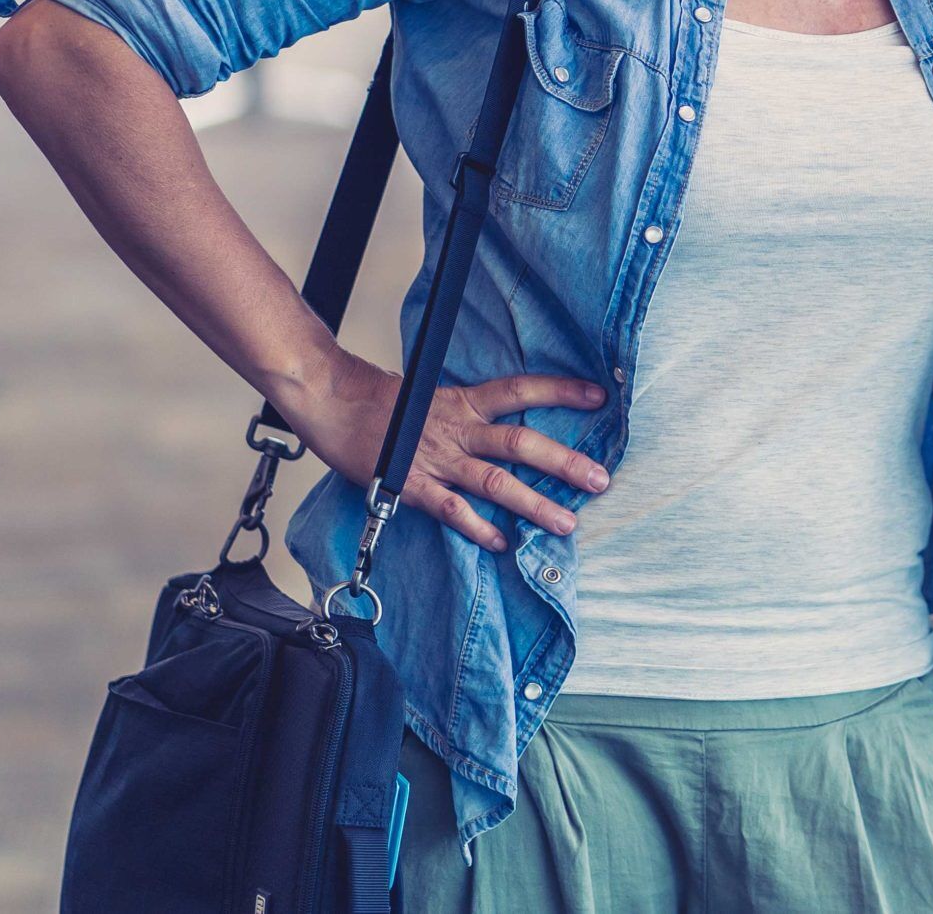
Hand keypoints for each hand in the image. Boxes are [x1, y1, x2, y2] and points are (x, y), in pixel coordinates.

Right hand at [292, 350, 611, 552]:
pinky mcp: (412, 485)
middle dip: (563, 462)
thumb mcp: (432, 394)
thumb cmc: (379, 400)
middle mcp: (457, 428)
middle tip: (600, 479)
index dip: (560, 392)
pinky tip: (502, 543)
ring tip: (566, 522)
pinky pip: (452, 509)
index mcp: (464, 401)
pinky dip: (478, 527)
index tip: (599, 397)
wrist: (332, 401)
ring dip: (534, 503)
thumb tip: (497, 419)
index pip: (520, 390)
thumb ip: (465, 410)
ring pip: (495, 481)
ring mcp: (437, 459)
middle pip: (520, 442)